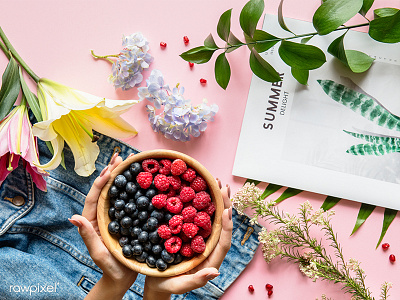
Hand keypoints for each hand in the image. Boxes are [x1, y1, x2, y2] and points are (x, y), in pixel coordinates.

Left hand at [69, 152, 137, 299]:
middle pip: (104, 191)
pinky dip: (129, 188)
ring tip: (126, 162)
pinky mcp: (122, 220)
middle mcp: (102, 216)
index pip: (94, 198)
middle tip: (120, 157)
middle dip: (110, 173)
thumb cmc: (110, 269)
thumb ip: (88, 236)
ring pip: (114, 193)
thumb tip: (74, 217)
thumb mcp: (98, 254)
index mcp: (93, 222)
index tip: (109, 170)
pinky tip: (137, 180)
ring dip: (119, 177)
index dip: (101, 183)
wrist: (121, 279)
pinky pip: (124, 201)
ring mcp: (112, 217)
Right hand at [143, 179, 232, 299]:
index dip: (227, 226)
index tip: (227, 210)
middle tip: (223, 186)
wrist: (156, 283)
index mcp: (210, 259)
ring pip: (211, 219)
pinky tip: (198, 191)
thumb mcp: (179, 285)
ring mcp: (200, 240)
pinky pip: (199, 218)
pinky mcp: (191, 234)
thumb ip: (196, 280)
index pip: (223, 241)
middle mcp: (208, 247)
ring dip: (215, 201)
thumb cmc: (167, 285)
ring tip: (216, 184)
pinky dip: (200, 204)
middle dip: (224, 205)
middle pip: (221, 225)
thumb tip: (215, 272)